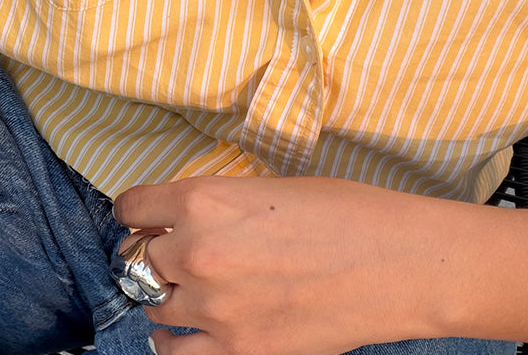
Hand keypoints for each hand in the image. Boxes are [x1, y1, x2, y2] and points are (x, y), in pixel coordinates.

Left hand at [113, 175, 449, 354]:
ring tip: (189, 291)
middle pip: (141, 258)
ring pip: (155, 304)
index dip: (136, 212)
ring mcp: (213, 305)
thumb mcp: (268, 188)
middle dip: (156, 254)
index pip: (132, 208)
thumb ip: (215, 206)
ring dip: (168, 295)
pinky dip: (174, 341)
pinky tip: (184, 332)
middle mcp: (196, 250)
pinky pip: (175, 352)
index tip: (140, 218)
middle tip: (174, 254)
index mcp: (204, 198)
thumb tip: (182, 221)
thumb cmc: (342, 213)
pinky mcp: (237, 349)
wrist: (395, 262)